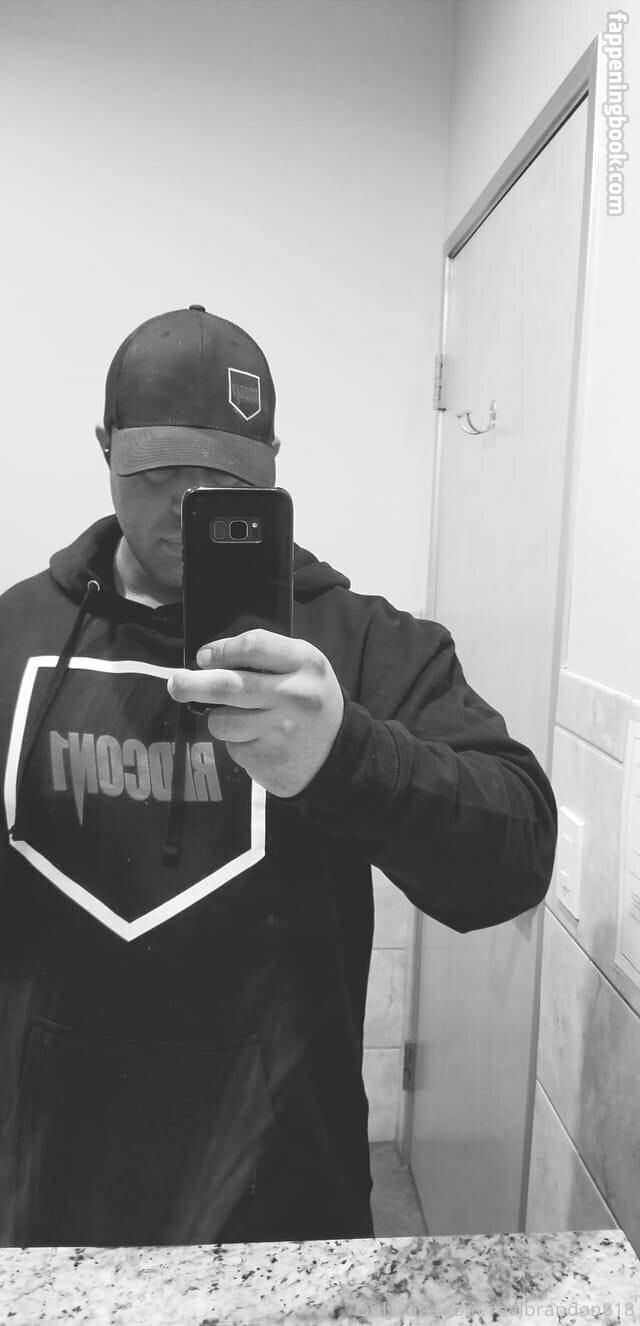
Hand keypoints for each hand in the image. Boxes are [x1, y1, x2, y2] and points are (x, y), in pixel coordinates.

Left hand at [167, 629, 344, 796]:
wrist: (338, 753)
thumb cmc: (309, 701)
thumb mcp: (302, 668)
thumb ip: (265, 658)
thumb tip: (206, 662)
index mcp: (305, 663)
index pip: (253, 646)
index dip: (221, 651)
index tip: (203, 657)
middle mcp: (296, 695)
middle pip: (227, 686)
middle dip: (192, 684)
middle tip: (175, 683)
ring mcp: (283, 730)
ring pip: (223, 721)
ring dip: (219, 719)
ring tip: (241, 718)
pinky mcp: (270, 759)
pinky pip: (233, 746)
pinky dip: (237, 742)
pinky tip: (258, 740)